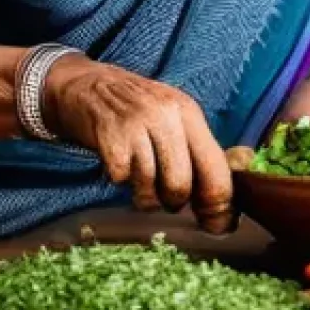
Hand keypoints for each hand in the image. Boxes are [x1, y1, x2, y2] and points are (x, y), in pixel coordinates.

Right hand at [42, 55, 233, 233]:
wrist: (89, 84)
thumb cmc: (138, 109)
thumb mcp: (174, 119)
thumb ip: (197, 154)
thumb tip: (220, 206)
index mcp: (189, 113)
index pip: (215, 166)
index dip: (219, 204)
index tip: (218, 225)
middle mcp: (166, 116)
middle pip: (181, 184)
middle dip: (175, 202)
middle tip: (166, 197)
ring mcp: (137, 124)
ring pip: (151, 187)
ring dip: (146, 196)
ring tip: (141, 181)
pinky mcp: (109, 136)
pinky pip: (122, 180)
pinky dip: (121, 181)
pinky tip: (121, 165)